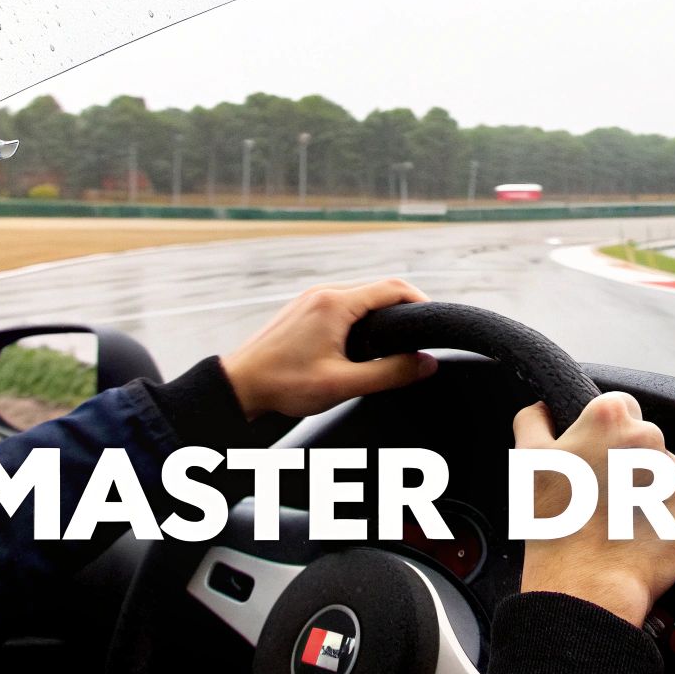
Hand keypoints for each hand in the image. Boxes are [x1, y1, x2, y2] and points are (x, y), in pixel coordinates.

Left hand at [220, 279, 435, 418]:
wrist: (239, 385)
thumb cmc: (283, 384)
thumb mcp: (342, 385)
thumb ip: (389, 374)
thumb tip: (427, 364)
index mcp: (335, 303)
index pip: (394, 288)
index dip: (422, 302)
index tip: (436, 323)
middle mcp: (324, 292)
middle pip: (379, 289)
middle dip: (404, 309)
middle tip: (420, 336)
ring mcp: (311, 298)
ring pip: (361, 295)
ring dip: (382, 312)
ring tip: (396, 341)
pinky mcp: (304, 309)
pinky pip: (343, 302)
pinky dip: (362, 316)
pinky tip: (364, 342)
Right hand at [512, 393, 674, 626]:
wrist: (588, 583)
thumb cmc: (556, 524)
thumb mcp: (528, 461)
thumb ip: (534, 420)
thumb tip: (543, 408)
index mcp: (610, 418)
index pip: (618, 404)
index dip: (603, 430)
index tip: (592, 453)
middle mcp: (649, 438)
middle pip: (641, 435)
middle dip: (623, 457)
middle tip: (597, 490)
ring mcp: (673, 471)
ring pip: (658, 466)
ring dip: (642, 483)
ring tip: (614, 514)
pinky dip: (659, 507)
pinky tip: (632, 527)